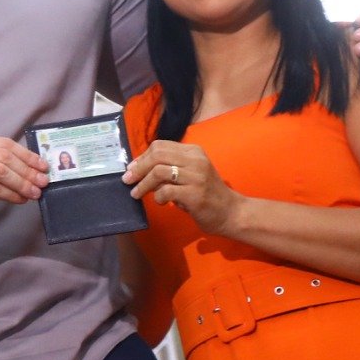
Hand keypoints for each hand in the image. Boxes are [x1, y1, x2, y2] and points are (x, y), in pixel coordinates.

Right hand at [0, 136, 47, 235]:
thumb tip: (34, 171)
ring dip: (21, 183)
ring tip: (34, 193)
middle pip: (3, 157)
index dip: (27, 155)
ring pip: (0, 171)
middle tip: (43, 182)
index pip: (4, 144)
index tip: (43, 166)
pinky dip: (10, 194)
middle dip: (27, 170)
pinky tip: (19, 199)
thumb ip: (2, 169)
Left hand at [123, 140, 246, 236]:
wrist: (231, 212)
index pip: (160, 146)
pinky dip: (157, 197)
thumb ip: (169, 169)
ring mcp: (196, 176)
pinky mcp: (195, 194)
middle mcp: (196, 160)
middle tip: (128, 180)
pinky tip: (161, 202)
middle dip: (138, 168)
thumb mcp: (189, 175)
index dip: (142, 157)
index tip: (131, 168)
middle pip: (157, 155)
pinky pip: (166, 191)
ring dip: (143, 184)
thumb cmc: (206, 194)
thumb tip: (138, 169)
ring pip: (158, 172)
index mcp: (193, 152)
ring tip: (136, 194)